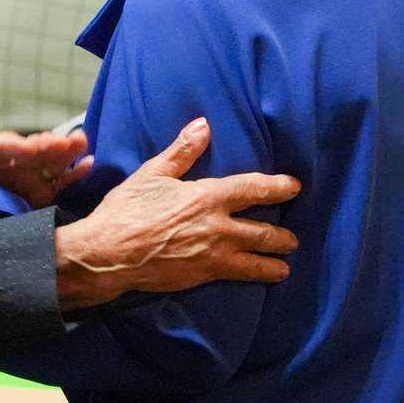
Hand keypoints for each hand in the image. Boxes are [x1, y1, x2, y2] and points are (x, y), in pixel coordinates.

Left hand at [0, 129, 93, 208]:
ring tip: (81, 141)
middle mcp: (13, 163)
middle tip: (61, 143)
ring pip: (50, 158)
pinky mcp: (44, 193)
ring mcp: (31, 176)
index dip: (15, 145)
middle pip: (31, 148)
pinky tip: (89, 164)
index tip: (28, 148)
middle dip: (46, 144)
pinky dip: (76, 172)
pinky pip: (62, 180)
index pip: (2, 146)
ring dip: (66, 149)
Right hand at [53, 117, 302, 309]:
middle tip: (293, 239)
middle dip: (282, 235)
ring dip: (274, 260)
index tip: (294, 186)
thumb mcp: (153, 174)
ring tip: (284, 264)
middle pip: (262, 230)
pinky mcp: (203, 276)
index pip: (252, 189)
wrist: (109, 254)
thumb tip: (203, 125)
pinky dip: (255, 276)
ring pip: (255, 258)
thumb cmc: (127, 211)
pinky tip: (260, 278)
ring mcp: (212, 255)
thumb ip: (182, 151)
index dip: (276, 187)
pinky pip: (237, 276)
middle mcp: (217, 227)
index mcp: (207, 197)